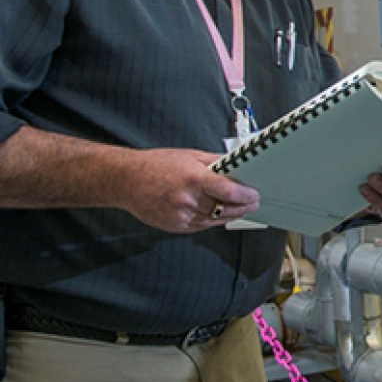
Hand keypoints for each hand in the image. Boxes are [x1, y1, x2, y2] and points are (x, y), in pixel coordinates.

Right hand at [119, 148, 260, 232]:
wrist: (126, 180)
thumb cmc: (156, 164)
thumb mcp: (190, 156)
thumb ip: (215, 162)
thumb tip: (236, 166)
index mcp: (194, 179)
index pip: (228, 191)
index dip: (246, 195)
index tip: (255, 194)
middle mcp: (187, 199)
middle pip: (224, 208)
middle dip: (243, 206)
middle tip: (253, 203)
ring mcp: (180, 215)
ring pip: (214, 220)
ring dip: (231, 216)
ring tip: (241, 209)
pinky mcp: (174, 226)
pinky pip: (201, 226)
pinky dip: (213, 220)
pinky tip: (220, 214)